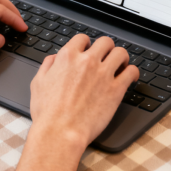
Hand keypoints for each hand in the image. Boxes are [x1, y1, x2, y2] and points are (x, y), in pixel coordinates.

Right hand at [29, 35, 139, 149]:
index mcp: (68, 57)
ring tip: (121, 65)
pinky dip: (132, 72)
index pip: (83, 39)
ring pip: (120, 53)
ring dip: (121, 57)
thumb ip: (48, 66)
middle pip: (105, 42)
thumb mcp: (38, 83)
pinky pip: (131, 72)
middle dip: (106, 48)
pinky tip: (130, 77)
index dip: (87, 44)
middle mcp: (87, 62)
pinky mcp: (116, 89)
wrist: (60, 132)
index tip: (89, 51)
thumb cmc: (47, 112)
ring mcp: (103, 74)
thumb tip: (55, 58)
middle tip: (107, 57)